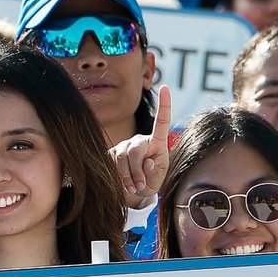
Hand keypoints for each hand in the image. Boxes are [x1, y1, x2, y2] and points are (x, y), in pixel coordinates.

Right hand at [110, 85, 171, 208]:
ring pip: (122, 158)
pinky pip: (113, 163)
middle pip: (135, 151)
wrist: (137, 188)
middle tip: (139, 187)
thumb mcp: (158, 179)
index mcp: (158, 142)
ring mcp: (125, 145)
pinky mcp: (113, 152)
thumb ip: (154, 171)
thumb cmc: (151, 180)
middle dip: (136, 171)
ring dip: (127, 177)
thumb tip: (147, 161)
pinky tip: (125, 185)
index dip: (164, 104)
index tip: (165, 87)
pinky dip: (119, 176)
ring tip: (134, 189)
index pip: (162, 121)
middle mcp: (140, 139)